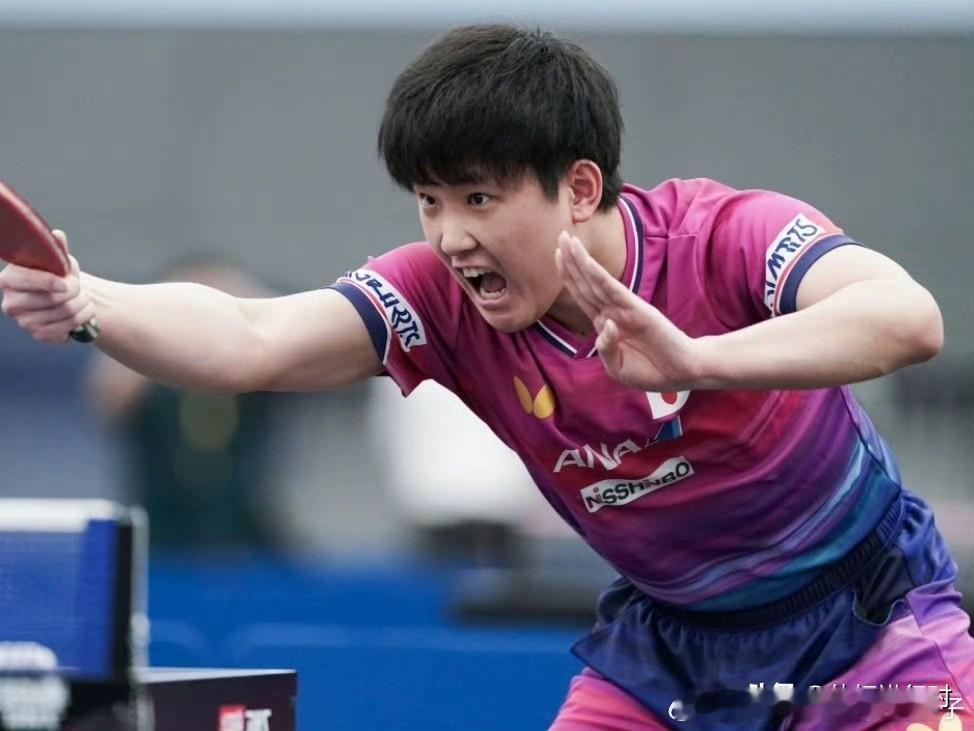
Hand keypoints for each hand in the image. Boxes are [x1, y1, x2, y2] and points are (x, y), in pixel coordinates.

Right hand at [0, 230, 95, 343]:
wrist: (64, 298)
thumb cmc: (58, 274)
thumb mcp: (58, 260)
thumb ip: (57, 249)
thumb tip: (57, 235)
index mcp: (9, 279)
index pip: (24, 279)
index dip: (47, 281)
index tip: (66, 282)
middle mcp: (11, 302)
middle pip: (51, 299)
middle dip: (75, 292)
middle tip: (79, 287)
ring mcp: (23, 321)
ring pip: (64, 314)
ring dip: (83, 305)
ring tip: (85, 298)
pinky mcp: (38, 334)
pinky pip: (66, 329)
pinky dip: (82, 319)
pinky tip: (82, 312)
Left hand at [555, 230, 709, 391]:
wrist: (681, 373)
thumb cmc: (650, 370)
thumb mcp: (618, 367)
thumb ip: (606, 350)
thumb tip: (605, 327)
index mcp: (606, 323)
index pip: (583, 295)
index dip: (568, 276)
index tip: (556, 255)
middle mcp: (613, 312)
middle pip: (586, 283)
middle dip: (570, 260)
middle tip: (559, 234)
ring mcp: (625, 309)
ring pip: (597, 282)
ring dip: (581, 261)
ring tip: (568, 240)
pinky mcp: (638, 310)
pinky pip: (614, 291)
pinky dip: (600, 277)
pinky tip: (587, 263)